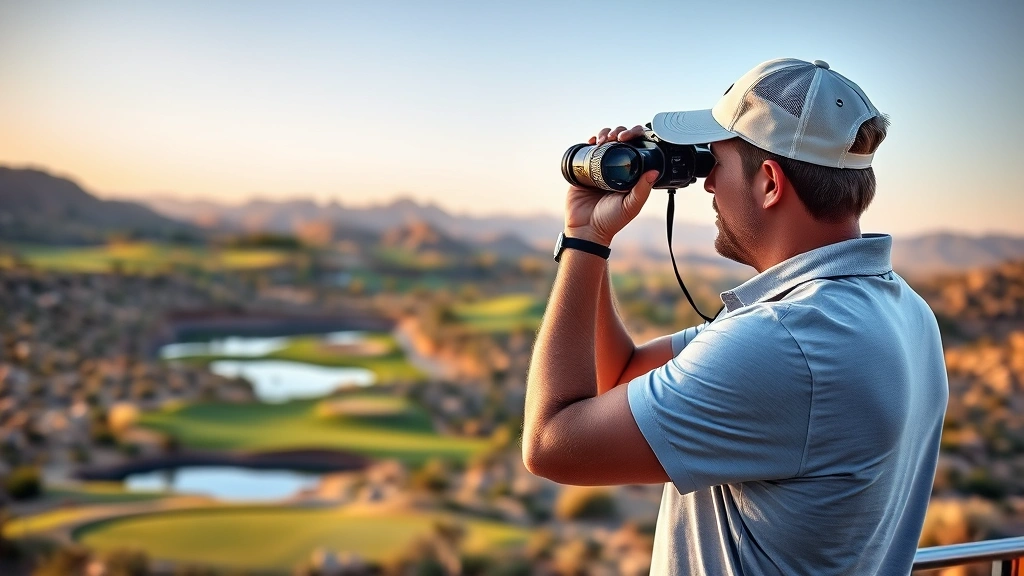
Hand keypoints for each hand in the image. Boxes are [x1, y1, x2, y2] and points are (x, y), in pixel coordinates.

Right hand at [565, 125, 658, 245]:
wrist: (586, 230)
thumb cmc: (611, 221)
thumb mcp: (631, 206)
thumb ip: (642, 190)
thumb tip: (654, 171)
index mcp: (629, 174)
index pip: (634, 148)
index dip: (634, 137)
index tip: (629, 137)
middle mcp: (615, 168)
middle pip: (618, 140)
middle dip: (618, 132)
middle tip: (617, 138)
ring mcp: (598, 168)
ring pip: (603, 141)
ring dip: (604, 133)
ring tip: (603, 139)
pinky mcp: (583, 170)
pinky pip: (586, 151)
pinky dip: (590, 141)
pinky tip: (592, 141)